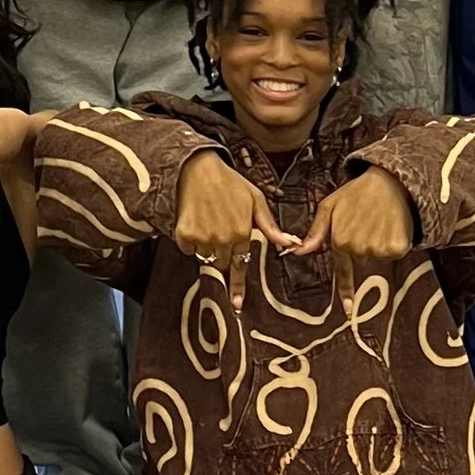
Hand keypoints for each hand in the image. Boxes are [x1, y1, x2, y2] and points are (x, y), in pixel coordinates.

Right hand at [172, 148, 300, 312]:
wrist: (196, 169)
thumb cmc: (229, 183)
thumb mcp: (255, 200)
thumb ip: (270, 226)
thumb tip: (289, 244)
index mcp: (242, 232)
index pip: (240, 266)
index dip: (238, 286)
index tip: (237, 304)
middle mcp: (223, 239)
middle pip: (221, 264)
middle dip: (222, 255)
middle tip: (220, 233)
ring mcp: (202, 238)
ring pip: (205, 257)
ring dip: (207, 247)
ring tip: (208, 223)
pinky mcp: (184, 234)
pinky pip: (188, 249)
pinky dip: (190, 241)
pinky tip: (195, 222)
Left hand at [300, 165, 417, 314]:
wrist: (389, 181)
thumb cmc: (356, 193)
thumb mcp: (330, 206)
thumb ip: (315, 232)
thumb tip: (296, 251)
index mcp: (340, 240)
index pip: (343, 271)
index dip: (346, 292)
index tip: (349, 312)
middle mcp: (359, 248)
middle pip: (362, 258)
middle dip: (363, 243)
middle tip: (366, 221)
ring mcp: (379, 249)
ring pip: (378, 255)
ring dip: (379, 241)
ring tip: (378, 219)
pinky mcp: (397, 247)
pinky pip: (393, 253)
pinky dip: (394, 241)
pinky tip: (391, 224)